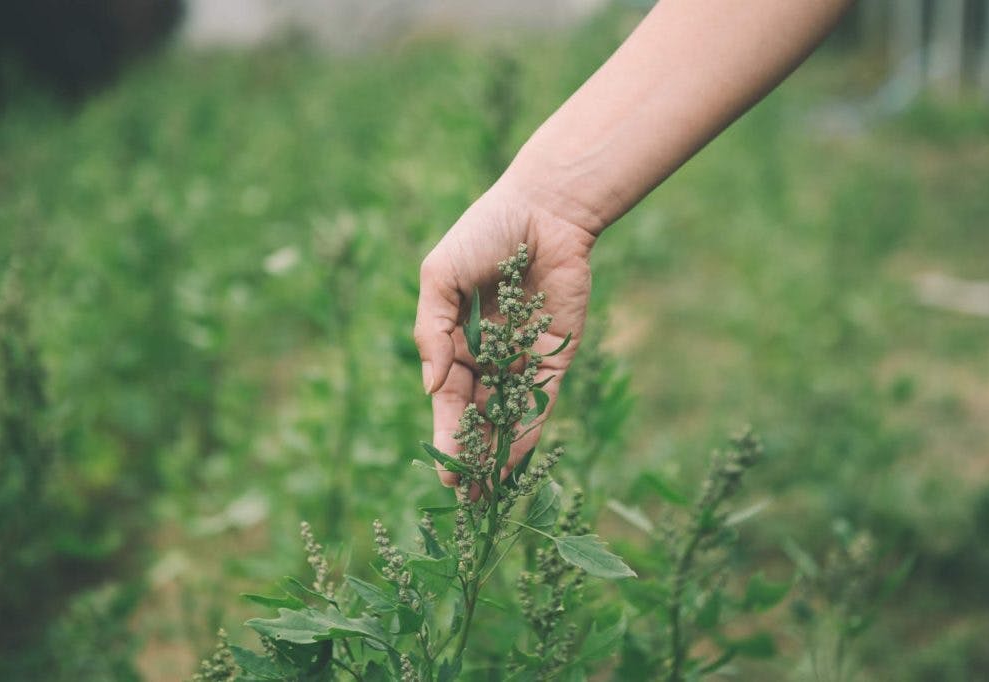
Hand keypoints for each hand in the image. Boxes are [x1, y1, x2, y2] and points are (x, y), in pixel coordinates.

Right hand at [415, 178, 595, 486]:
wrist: (543, 209)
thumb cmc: (482, 235)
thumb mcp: (439, 277)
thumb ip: (431, 331)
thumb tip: (431, 386)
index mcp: (456, 340)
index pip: (448, 397)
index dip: (445, 434)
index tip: (442, 468)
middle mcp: (489, 356)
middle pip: (477, 415)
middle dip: (471, 455)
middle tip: (465, 496)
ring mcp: (524, 358)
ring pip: (509, 415)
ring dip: (499, 453)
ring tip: (488, 493)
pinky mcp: (557, 354)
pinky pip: (543, 398)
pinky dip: (531, 428)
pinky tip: (517, 460)